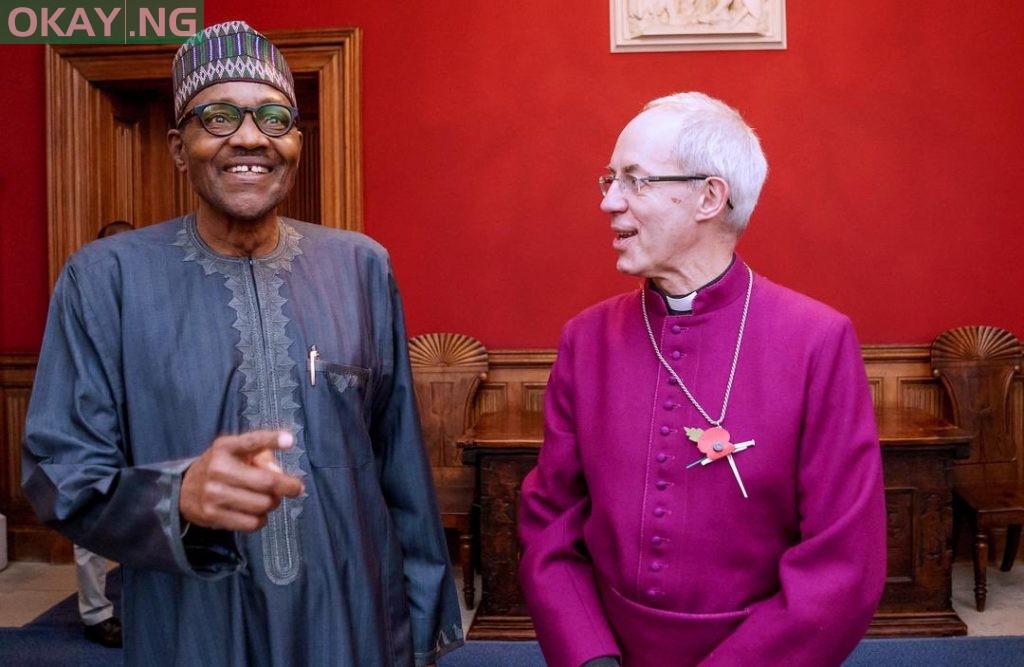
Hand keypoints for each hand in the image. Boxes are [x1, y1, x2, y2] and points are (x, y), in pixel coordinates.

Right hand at [180, 430, 304, 531]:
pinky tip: (257, 513)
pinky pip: (251, 523)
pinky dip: (261, 519)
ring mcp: (214, 493)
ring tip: (271, 500)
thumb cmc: (220, 467)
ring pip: (262, 504)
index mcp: (225, 447)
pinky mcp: (212, 515)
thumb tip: (280, 473)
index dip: (271, 440)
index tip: (290, 441)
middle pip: (266, 482)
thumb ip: (261, 457)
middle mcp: (218, 468)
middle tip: (296, 488)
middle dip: (288, 487)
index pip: (251, 441)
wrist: (183, 489)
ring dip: (274, 503)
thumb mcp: (235, 453)